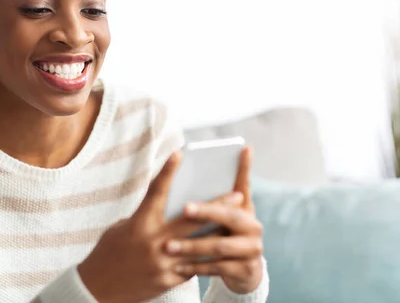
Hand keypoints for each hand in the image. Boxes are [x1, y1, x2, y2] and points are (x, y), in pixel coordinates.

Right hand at [77, 153, 242, 302]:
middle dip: (216, 206)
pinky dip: (204, 257)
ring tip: (236, 224)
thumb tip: (171, 208)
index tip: (180, 154)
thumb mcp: (122, 229)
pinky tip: (218, 250)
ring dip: (220, 233)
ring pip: (199, 245)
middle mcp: (153, 242)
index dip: (167, 171)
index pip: (156, 192)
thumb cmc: (108, 253)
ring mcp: (163, 264)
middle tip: (237, 195)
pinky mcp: (168, 281)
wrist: (98, 290)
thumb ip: (146, 218)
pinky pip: (192, 267)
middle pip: (191, 220)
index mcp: (139, 224)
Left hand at [163, 147, 263, 293]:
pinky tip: (178, 266)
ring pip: (219, 246)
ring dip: (192, 246)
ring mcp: (252, 249)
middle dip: (205, 212)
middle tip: (184, 208)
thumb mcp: (220, 215)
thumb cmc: (223, 234)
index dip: (244, 168)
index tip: (242, 148)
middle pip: (229, 216)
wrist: (243, 272)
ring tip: (168, 247)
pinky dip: (196, 267)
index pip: (244, 183)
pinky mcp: (245, 270)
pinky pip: (217, 268)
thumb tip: (186, 169)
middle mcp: (254, 226)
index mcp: (246, 207)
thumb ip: (211, 196)